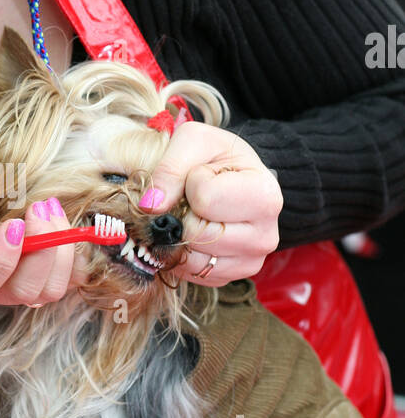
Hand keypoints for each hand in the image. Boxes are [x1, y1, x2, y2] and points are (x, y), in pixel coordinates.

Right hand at [0, 165, 87, 306]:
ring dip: (58, 247)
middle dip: (39, 251)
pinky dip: (72, 250)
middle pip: (23, 291)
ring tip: (47, 206)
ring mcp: (18, 282)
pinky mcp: (41, 271)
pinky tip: (58, 216)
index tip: (13, 224)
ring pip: (50, 288)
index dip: (0, 261)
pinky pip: (69, 276)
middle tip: (36, 208)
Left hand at [141, 124, 282, 285]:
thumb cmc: (216, 156)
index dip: (190, 183)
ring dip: (180, 236)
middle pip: (197, 234)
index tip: (202, 175)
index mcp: (265, 196)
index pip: (205, 199)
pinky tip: (193, 233)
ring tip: (194, 214)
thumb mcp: (194, 141)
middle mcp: (266, 236)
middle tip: (194, 198)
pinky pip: (193, 274)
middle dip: (183, 212)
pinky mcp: (233, 276)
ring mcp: (252, 260)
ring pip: (192, 260)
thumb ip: (170, 168)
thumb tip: (151, 207)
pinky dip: (183, 255)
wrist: (234, 177)